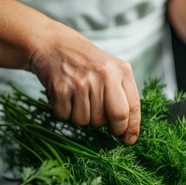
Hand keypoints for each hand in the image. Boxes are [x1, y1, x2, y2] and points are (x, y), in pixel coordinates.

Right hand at [29, 26, 140, 144]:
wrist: (54, 45)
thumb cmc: (88, 64)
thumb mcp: (113, 71)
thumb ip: (124, 97)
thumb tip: (129, 133)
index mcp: (121, 70)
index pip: (131, 107)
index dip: (131, 128)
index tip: (129, 140)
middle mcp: (103, 74)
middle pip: (113, 118)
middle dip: (112, 128)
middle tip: (105, 124)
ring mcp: (81, 81)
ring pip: (88, 121)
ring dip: (84, 117)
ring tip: (80, 98)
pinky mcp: (60, 87)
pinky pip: (66, 117)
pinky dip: (65, 112)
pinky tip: (66, 96)